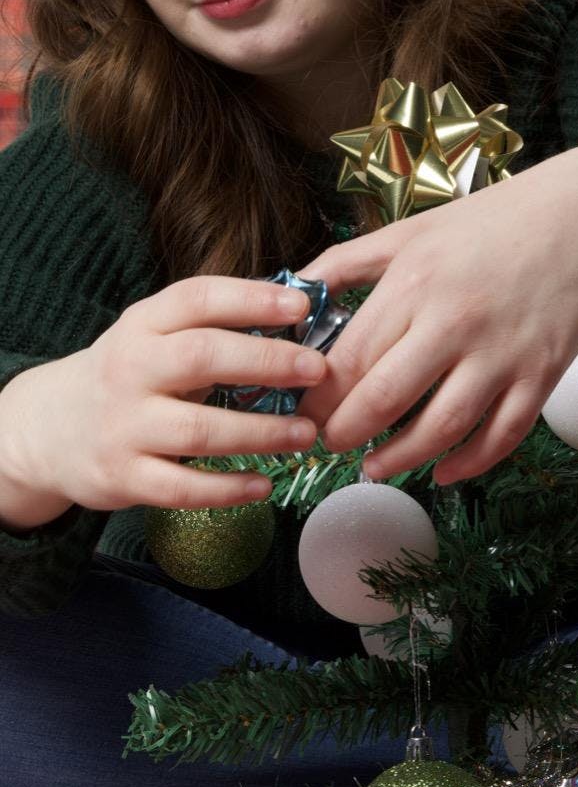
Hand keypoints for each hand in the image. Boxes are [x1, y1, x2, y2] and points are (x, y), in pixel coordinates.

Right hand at [0, 276, 328, 521]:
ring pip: (198, 429)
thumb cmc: (129, 375)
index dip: (251, 299)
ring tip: (306, 432)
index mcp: (143, 324)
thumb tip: (297, 315)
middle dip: (267, 362)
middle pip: (202, 357)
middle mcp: (129, 369)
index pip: (198, 298)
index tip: (300, 307)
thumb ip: (211, 325)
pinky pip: (182, 487)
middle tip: (318, 370)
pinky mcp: (122, 477)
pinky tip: (264, 485)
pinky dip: (227, 489)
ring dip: (260, 432)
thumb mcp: (154, 335)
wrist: (49, 429)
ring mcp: (123, 425)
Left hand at [298, 147, 577, 483]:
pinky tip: (442, 471)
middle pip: (386, 399)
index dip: (317, 398)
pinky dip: (469, 463)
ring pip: (443, 427)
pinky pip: (502, 435)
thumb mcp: (408, 230)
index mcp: (414, 284)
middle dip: (345, 433)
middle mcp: (455, 322)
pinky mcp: (542, 375)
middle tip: (327, 445)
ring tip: (373, 467)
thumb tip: (292, 293)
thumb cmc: (487, 223)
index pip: (349, 358)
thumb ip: (346, 262)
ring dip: (400, 458)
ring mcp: (503, 353)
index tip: (300, 415)